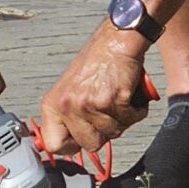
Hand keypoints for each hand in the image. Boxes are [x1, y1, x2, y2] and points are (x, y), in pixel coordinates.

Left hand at [37, 24, 154, 155]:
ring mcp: (89, 103)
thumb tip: (67, 146)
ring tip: (117, 98)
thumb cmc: (96, 63)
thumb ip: (67, 118)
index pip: (54, 145)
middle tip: (107, 111)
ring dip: (122, 119)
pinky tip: (129, 94)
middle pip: (90, 145)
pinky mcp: (112, 99)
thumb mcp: (69, 90)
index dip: (72, 146)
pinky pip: (130, 120)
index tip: (81, 140)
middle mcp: (68, 105)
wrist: (116, 41)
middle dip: (104, 132)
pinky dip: (136, 110)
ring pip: (113, 133)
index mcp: (52, 104)